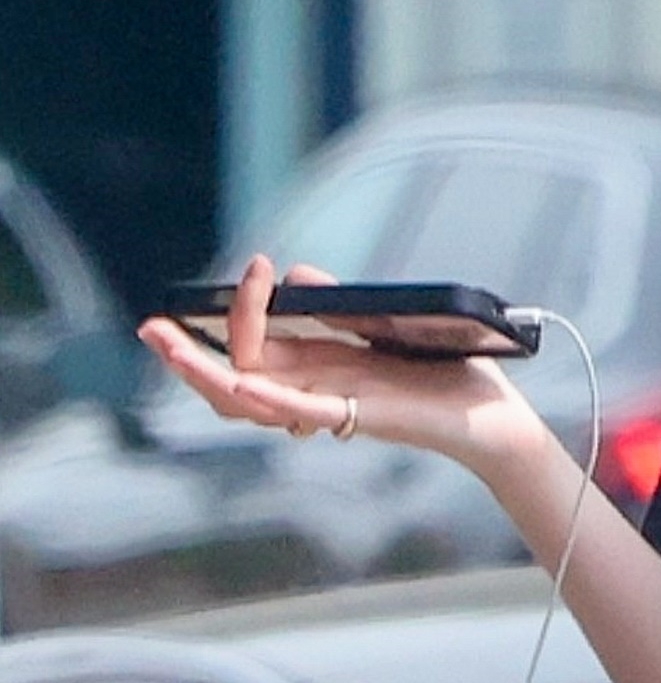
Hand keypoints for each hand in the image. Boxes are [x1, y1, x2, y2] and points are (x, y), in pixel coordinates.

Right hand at [136, 256, 550, 485]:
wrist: (488, 412)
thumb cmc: (437, 374)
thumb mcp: (375, 325)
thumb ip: (331, 305)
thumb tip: (296, 276)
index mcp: (311, 374)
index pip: (247, 356)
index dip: (234, 315)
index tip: (254, 265)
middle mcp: (310, 395)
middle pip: (227, 386)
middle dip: (184, 357)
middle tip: (150, 328)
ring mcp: (326, 409)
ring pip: (246, 403)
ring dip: (202, 374)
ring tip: (169, 345)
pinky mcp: (353, 417)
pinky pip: (296, 412)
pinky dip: (263, 399)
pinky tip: (238, 382)